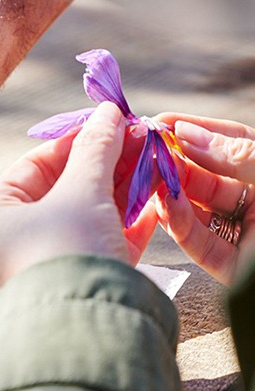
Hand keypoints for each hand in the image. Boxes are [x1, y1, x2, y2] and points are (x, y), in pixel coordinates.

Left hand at [0, 102, 157, 299]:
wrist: (87, 330)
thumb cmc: (67, 251)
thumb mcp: (82, 192)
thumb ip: (95, 149)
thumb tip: (107, 113)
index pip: (31, 168)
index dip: (73, 142)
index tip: (106, 124)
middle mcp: (6, 248)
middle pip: (59, 194)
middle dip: (101, 167)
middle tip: (135, 142)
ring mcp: (39, 271)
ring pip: (81, 221)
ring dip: (117, 194)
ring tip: (148, 167)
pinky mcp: (72, 291)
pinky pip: (94, 250)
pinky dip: (121, 228)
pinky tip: (151, 207)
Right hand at [155, 113, 254, 283]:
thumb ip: (235, 154)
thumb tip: (185, 133)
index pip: (228, 142)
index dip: (195, 130)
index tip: (162, 123)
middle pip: (205, 176)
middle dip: (176, 162)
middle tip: (147, 152)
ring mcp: (244, 234)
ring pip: (196, 210)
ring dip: (171, 193)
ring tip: (149, 177)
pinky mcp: (232, 267)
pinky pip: (200, 244)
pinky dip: (180, 224)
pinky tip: (166, 205)